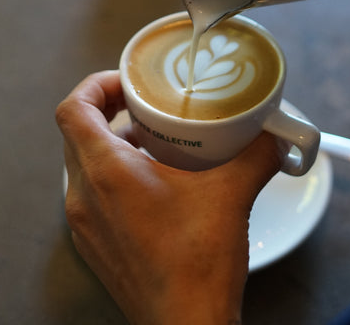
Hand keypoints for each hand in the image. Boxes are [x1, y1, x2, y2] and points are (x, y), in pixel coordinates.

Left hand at [56, 71, 283, 324]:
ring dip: (111, 145)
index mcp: (105, 173)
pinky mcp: (96, 248)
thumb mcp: (232, 195)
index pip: (73, 110)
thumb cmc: (197, 266)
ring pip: (82, 166)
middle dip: (108, 112)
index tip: (125, 82)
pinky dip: (113, 178)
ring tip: (152, 141)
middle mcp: (84, 198)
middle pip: (76, 134)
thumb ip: (257, 153)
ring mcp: (85, 227)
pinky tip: (154, 185)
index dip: (95, 85)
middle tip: (142, 105)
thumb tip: (276, 133)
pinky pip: (92, 196)